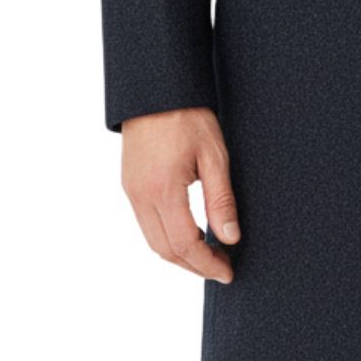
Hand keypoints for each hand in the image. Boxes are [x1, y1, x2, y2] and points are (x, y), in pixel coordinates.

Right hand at [120, 106, 238, 282]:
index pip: (185, 245)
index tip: (228, 271)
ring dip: (179, 254)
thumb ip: (221, 200)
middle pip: (165, 250)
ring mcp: (131, 191)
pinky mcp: (130, 184)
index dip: (207, 264)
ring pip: (153, 240)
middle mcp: (141, 196)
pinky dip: (166, 237)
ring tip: (208, 254)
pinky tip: (188, 232)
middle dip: (194, 266)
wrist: (156, 89)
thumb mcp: (214, 155)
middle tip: (221, 267)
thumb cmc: (188, 116)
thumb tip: (229, 238)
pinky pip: (146, 223)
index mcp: (163, 190)